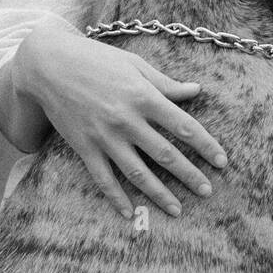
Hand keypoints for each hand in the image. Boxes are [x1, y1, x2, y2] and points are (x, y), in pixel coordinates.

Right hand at [14, 20, 226, 218]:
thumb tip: (196, 91)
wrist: (50, 65)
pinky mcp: (84, 147)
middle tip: (208, 191)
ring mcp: (104, 137)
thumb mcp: (135, 65)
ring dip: (160, 194)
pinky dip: (117, 198)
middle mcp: (127, 120)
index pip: (184, 126)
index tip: (222, 161)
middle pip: (165, 154)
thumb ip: (166, 83)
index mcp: (144, 96)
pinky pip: (103, 179)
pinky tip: (130, 212)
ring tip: (178, 210)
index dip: (206, 146)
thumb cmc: (97, 60)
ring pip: (137, 173)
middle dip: (190, 176)